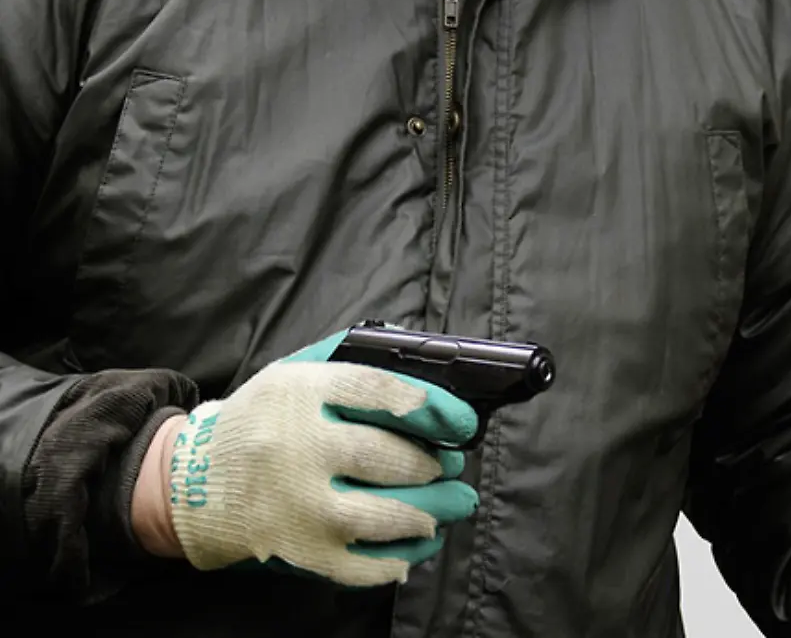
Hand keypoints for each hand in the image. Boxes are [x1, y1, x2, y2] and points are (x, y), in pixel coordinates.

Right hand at [132, 330, 478, 586]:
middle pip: (389, 458)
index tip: (461, 422)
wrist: (192, 482)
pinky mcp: (299, 552)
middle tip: (450, 467)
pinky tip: (416, 544)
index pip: (379, 392)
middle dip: (433, 465)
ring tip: (448, 505)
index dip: (432, 407)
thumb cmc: (261, 422)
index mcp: (300, 394)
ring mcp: (298, 507)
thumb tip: (425, 370)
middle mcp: (298, 449)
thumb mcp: (294, 373)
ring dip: (430, 512)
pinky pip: (364, 565)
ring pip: (386, 515)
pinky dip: (400, 557)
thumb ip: (353, 363)